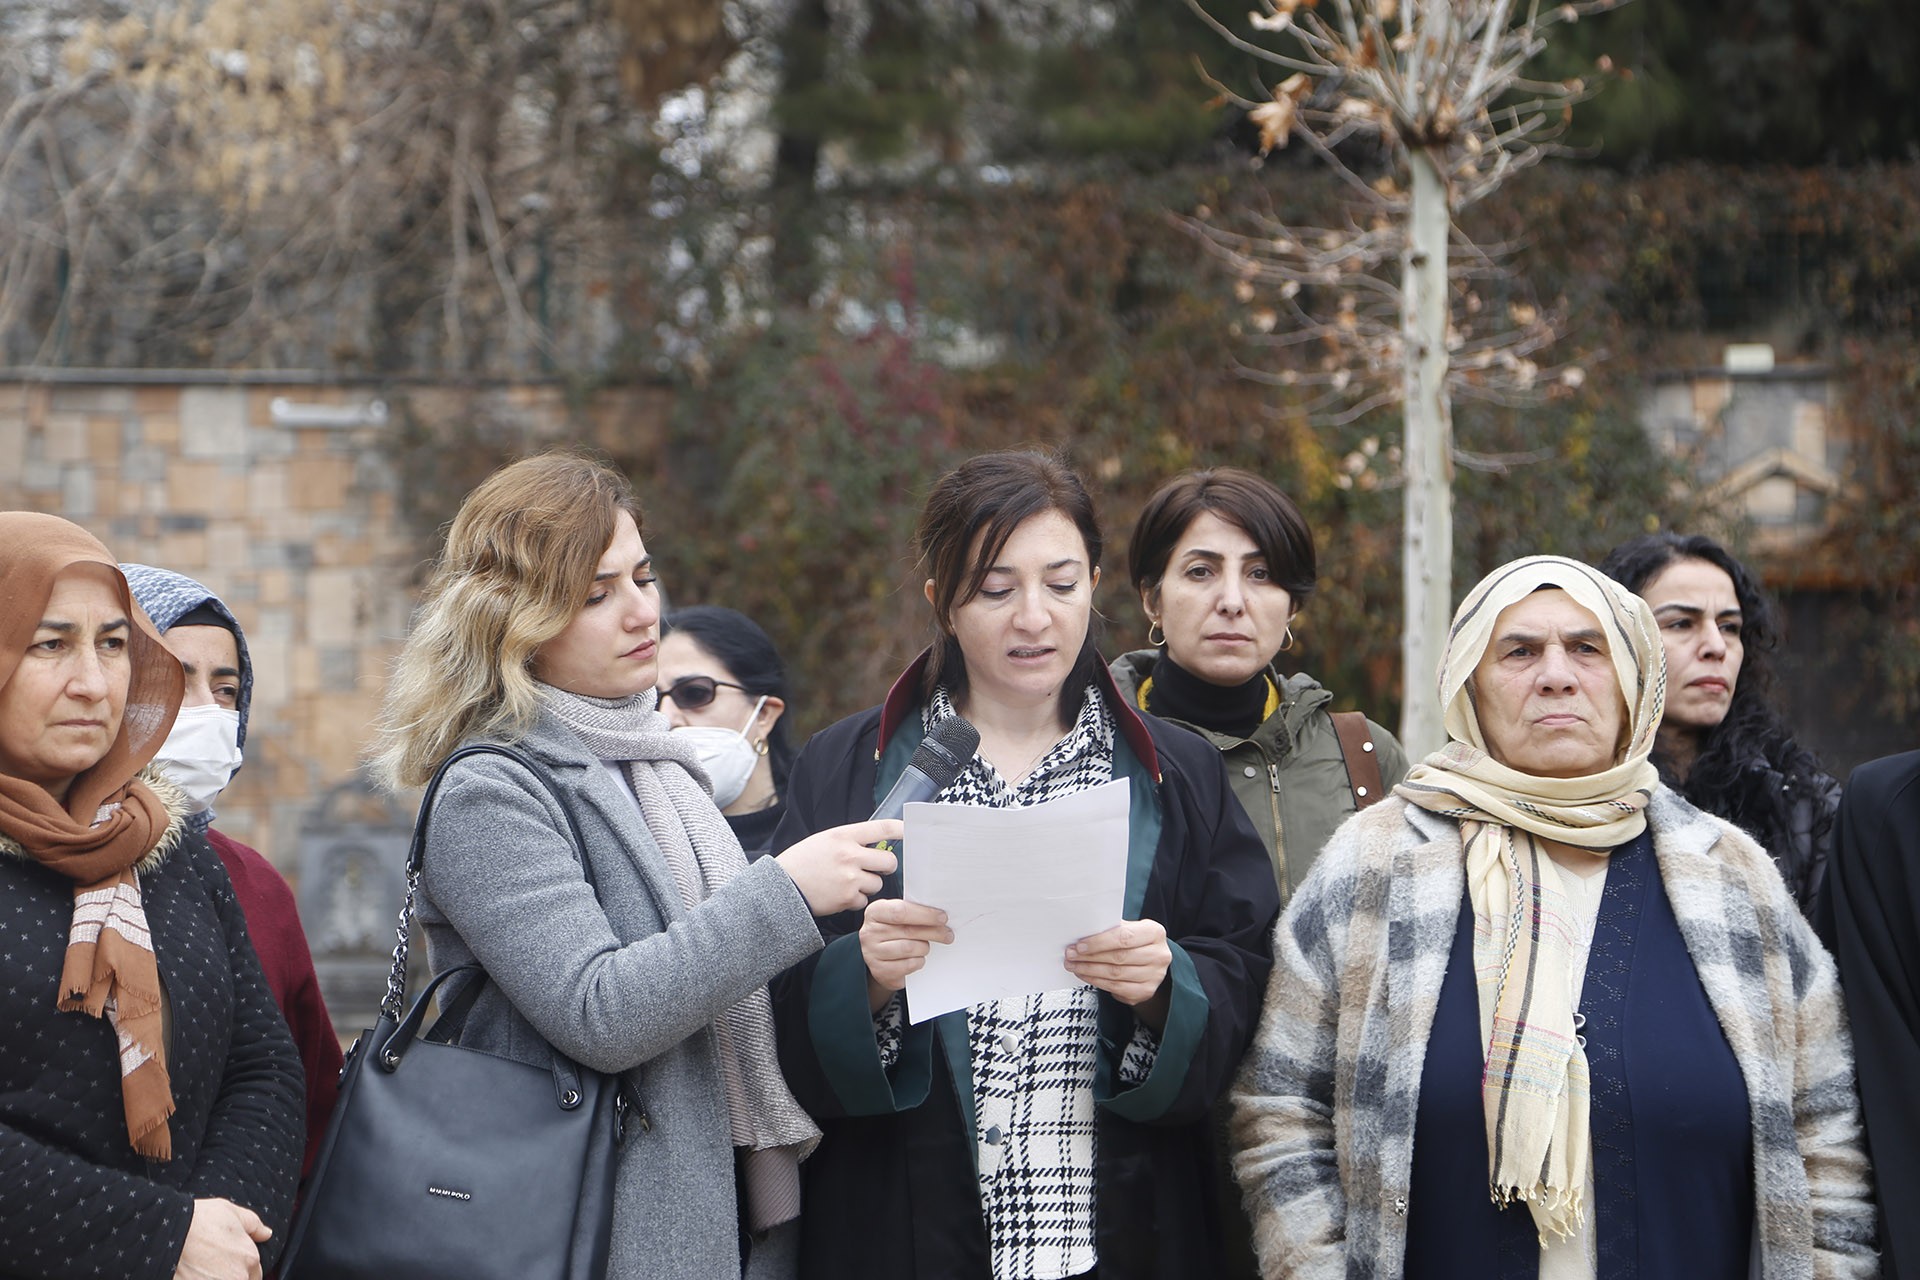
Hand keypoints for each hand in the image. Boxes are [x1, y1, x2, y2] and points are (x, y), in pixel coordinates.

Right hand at [174, 1197, 269, 1279]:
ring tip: (202, 1271)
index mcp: (250, 1258)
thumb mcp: (230, 1212)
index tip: (229, 1263)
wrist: (165, 1232)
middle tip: (213, 1266)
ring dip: (216, 1278)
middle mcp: (238, 1277)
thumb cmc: (198, 1220)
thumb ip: (253, 1225)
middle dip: (231, 1275)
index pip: (255, 1273)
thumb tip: (266, 1233)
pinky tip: (193, 1275)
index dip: (243, 1268)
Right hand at [775, 819, 901, 915]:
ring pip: (878, 883)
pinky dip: (855, 900)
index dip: (900, 829)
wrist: (781, 887)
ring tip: (847, 883)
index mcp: (843, 835)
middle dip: (886, 866)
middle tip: (877, 868)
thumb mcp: (824, 840)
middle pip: (889, 861)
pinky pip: (864, 900)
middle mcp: (849, 855)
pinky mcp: (847, 898)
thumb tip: (875, 844)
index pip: (881, 828)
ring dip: (868, 885)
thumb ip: (849, 841)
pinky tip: (839, 895)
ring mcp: (850, 878)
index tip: (909, 831)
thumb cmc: (801, 862)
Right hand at [859, 899, 952, 1010]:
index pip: (901, 911)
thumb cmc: (893, 931)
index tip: (942, 917)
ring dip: (924, 948)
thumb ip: (914, 912)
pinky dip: (918, 961)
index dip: (925, 914)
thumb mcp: (898, 917)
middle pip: (909, 931)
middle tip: (948, 934)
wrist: (878, 956)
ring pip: (910, 948)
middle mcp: (870, 932)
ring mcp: (872, 953)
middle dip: (934, 932)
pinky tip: (918, 958)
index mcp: (875, 912)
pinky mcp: (880, 970)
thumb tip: (940, 915)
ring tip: (926, 947)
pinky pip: (908, 965)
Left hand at [1066, 918, 1171, 1011]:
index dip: (1099, 942)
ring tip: (1074, 966)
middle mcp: (1159, 955)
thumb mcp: (1129, 929)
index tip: (1079, 945)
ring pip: (1116, 974)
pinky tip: (1086, 976)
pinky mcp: (1146, 991)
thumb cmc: (1135, 941)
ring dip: (1090, 970)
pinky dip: (1097, 982)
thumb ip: (1111, 929)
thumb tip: (1082, 933)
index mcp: (1155, 933)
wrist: (1151, 961)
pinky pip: (1117, 988)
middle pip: (1119, 957)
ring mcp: (1155, 976)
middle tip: (1071, 956)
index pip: (1124, 937)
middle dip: (1090, 957)